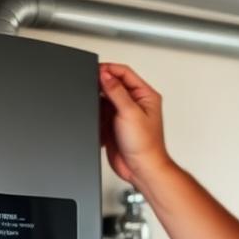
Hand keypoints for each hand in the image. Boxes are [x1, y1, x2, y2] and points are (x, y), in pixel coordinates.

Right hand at [99, 63, 172, 185]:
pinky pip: (100, 113)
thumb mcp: (130, 112)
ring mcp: (123, 114)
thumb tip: (105, 75)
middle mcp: (135, 103)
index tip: (96, 70)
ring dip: (98, 101)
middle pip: (114, 84)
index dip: (109, 69)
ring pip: (105, 99)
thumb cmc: (146, 145)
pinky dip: (96, 114)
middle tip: (93, 87)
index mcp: (145, 95)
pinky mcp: (113, 125)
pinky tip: (98, 119)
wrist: (140, 169)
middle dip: (102, 85)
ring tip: (99, 109)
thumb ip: (116, 91)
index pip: (125, 73)